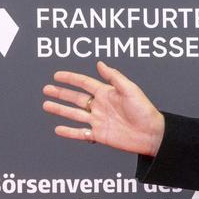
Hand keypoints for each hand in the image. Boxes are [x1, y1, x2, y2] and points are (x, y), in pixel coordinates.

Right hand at [42, 61, 164, 155]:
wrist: (152, 134)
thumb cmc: (145, 111)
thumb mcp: (130, 90)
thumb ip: (114, 77)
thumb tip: (100, 63)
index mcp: (107, 93)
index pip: (85, 83)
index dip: (71, 78)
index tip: (57, 75)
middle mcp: (101, 106)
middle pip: (76, 98)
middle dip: (61, 93)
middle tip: (46, 89)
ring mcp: (99, 120)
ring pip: (74, 114)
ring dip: (60, 110)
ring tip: (46, 105)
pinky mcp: (99, 135)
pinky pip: (80, 133)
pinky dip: (68, 132)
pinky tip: (58, 129)